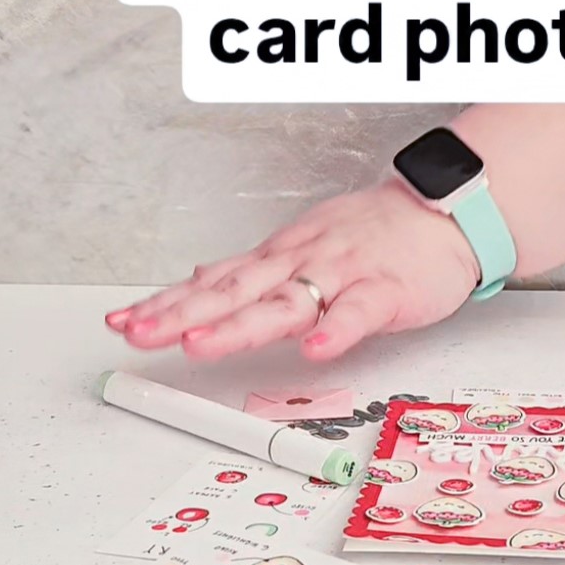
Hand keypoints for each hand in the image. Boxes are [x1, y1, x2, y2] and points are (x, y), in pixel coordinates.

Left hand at [105, 181, 480, 361]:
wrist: (442, 214)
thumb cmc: (374, 235)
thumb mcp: (300, 245)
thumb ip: (251, 271)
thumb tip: (198, 281)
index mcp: (278, 258)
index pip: (213, 284)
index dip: (167, 304)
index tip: (123, 322)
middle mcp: (300, 263)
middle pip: (234, 292)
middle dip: (182, 315)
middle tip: (139, 334)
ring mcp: (341, 275)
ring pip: (286, 302)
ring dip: (242, 324)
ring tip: (201, 345)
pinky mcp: (385, 291)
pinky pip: (359, 312)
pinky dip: (337, 330)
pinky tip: (315, 350)